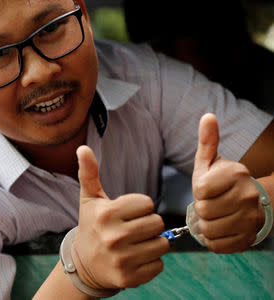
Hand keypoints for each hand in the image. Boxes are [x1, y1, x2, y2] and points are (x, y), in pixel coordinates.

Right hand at [71, 145, 169, 289]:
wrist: (84, 265)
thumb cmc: (91, 226)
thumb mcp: (89, 199)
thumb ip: (89, 173)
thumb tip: (82, 148)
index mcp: (107, 214)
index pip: (148, 203)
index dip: (140, 207)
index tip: (127, 213)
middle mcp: (114, 237)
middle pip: (157, 223)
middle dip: (148, 224)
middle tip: (133, 229)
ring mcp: (122, 259)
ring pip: (162, 244)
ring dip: (152, 243)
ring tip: (135, 244)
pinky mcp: (130, 278)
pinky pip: (159, 265)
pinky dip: (151, 262)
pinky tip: (135, 259)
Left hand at [192, 113, 261, 252]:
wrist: (249, 203)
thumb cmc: (220, 181)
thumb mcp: (210, 161)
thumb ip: (208, 141)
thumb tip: (207, 116)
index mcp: (236, 174)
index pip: (201, 190)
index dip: (199, 192)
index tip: (207, 189)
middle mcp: (248, 196)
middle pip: (204, 211)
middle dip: (201, 209)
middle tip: (211, 204)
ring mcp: (250, 219)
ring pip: (209, 230)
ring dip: (206, 225)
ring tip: (215, 216)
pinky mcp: (248, 239)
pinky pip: (216, 245)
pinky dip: (213, 239)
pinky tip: (220, 228)